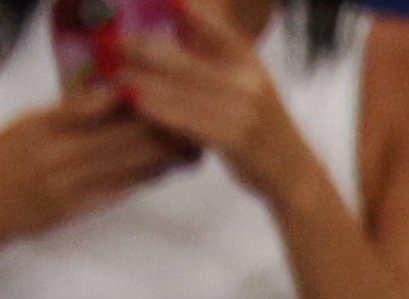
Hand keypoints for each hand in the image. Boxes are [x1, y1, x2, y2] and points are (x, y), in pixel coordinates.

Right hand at [0, 92, 181, 266]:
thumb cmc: (0, 162)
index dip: (131, 101)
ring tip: (188, 145)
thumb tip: (111, 96)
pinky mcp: (77, 207)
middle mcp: (57, 153)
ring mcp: (69, 182)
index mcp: (43, 126)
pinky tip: (165, 171)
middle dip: (158, 129)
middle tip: (188, 121)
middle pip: (119, 137)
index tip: (158, 93)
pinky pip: (119, 189)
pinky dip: (144, 178)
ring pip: (125, 164)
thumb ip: (68, 112)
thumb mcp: (25, 125)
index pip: (94, 106)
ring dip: (161, 155)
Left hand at [117, 10, 332, 209]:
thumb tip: (179, 21)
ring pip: (180, 91)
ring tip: (116, 74)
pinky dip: (159, 111)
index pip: (215, 26)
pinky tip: (136, 104)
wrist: (293, 172)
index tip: (166, 0)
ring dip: (143, 81)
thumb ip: (217, 56)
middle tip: (115, 44)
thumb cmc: (261, 126)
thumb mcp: (248, 82)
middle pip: (184, 59)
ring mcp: (243, 110)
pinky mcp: (235, 138)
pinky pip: (187, 120)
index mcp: (249, 61)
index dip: (191, 9)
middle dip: (144, 49)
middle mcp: (247, 80)